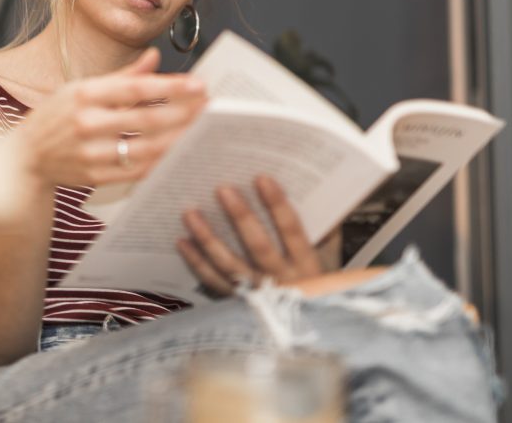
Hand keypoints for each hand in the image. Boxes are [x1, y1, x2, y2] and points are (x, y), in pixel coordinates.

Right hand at [16, 48, 207, 189]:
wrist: (24, 157)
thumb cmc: (56, 116)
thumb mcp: (81, 87)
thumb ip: (122, 76)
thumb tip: (155, 57)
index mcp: (85, 93)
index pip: (136, 88)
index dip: (170, 87)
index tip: (199, 84)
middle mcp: (86, 122)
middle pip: (146, 119)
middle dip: (183, 113)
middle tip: (210, 108)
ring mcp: (90, 152)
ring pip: (145, 147)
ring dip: (177, 139)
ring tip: (202, 130)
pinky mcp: (94, 177)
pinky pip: (136, 171)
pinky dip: (160, 163)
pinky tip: (179, 154)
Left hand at [177, 174, 331, 296]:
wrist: (305, 333)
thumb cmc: (319, 288)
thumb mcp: (329, 262)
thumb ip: (327, 230)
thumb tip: (321, 193)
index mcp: (308, 267)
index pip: (293, 231)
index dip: (278, 205)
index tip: (262, 178)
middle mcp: (282, 282)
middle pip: (258, 247)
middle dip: (240, 217)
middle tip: (222, 189)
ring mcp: (258, 296)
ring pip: (230, 265)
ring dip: (208, 238)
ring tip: (190, 213)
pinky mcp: (238, 305)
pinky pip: (214, 282)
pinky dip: (197, 262)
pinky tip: (182, 242)